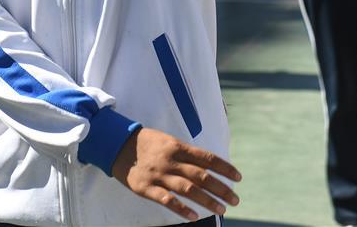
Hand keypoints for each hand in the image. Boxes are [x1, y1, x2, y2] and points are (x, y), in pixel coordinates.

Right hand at [112, 127, 240, 221]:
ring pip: (188, 188)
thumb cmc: (148, 143)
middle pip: (201, 175)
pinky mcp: (146, 188)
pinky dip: (181, 209)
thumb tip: (208, 165)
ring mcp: (159, 175)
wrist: (119, 145)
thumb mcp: (169, 141)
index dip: (224, 168)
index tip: (238, 177)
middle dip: (221, 188)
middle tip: (235, 199)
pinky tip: (194, 216)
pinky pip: (166, 200)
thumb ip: (186, 153)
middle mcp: (172, 161)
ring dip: (207, 200)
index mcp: (178, 147)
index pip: (207, 158)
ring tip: (222, 209)